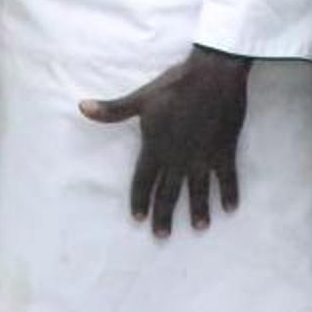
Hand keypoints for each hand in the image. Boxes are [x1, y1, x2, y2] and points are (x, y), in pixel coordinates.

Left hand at [81, 48, 247, 238]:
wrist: (212, 75)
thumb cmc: (174, 85)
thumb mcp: (140, 98)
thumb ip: (112, 110)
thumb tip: (82, 107)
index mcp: (156, 148)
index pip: (143, 181)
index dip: (140, 200)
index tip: (138, 219)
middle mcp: (179, 158)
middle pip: (169, 193)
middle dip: (164, 215)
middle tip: (161, 236)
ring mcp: (203, 157)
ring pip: (198, 191)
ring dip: (198, 210)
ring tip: (198, 227)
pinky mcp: (224, 151)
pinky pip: (227, 178)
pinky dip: (229, 193)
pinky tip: (230, 209)